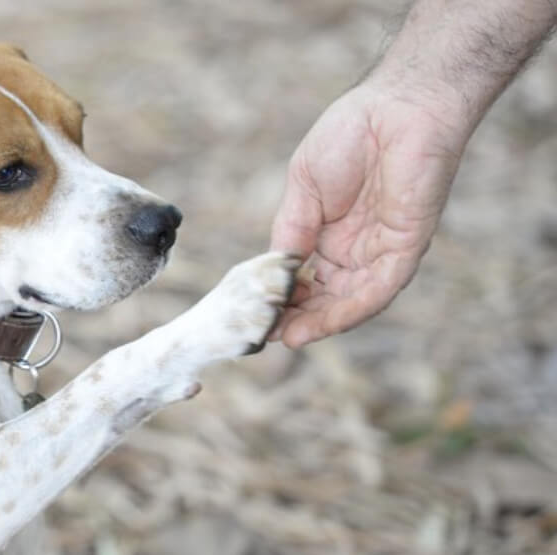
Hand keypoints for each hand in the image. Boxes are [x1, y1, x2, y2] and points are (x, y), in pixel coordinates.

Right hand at [269, 80, 467, 346]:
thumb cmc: (348, 134)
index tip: (259, 316)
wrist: (396, 105)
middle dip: (300, 318)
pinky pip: (380, 288)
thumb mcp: (303, 189)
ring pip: (353, 300)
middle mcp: (358, 248)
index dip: (284, 300)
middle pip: (328, 296)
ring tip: (290, 337)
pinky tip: (321, 322)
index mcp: (331, 234)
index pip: (307, 279)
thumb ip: (291, 231)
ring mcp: (383, 249)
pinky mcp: (407, 245)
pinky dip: (351, 309)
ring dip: (322, 322)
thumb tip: (274, 274)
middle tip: (270, 335)